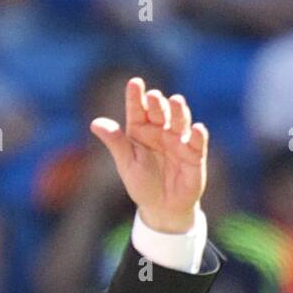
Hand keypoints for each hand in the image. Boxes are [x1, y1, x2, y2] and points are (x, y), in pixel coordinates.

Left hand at [89, 77, 207, 233]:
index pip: (138, 110)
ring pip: (179, 121)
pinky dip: (198, 135)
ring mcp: (179, 141)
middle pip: (160, 112)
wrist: (162, 209)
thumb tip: (95, 123)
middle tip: (154, 97)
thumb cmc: (142, 184)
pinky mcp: (194, 155)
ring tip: (177, 102)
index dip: (136, 96)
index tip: (135, 83)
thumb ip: (115, 142)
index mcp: (141, 130)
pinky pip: (197, 143)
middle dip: (158, 104)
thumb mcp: (127, 164)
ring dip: (179, 112)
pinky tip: (197, 129)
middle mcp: (160, 131)